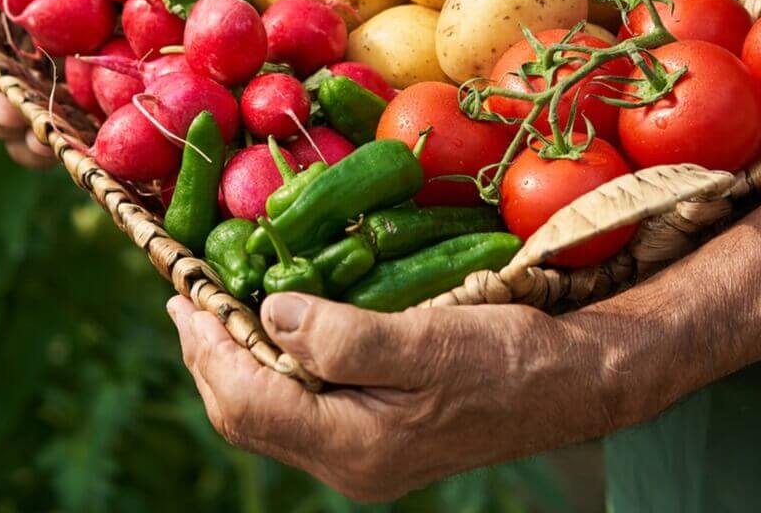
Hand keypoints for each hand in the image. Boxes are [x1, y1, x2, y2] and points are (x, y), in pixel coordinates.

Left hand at [166, 293, 621, 500]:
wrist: (575, 384)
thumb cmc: (510, 358)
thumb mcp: (427, 339)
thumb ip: (343, 336)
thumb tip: (268, 314)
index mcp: (355, 448)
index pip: (247, 402)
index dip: (207, 348)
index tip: (185, 296)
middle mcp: (349, 464)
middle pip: (245, 415)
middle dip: (208, 356)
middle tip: (187, 298)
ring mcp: (360, 457)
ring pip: (266, 414)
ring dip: (234, 361)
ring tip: (216, 310)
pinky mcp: (374, 439)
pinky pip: (297, 408)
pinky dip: (271, 368)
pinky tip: (270, 330)